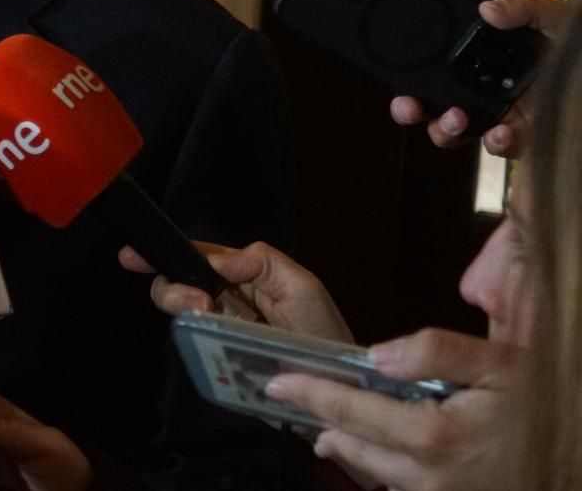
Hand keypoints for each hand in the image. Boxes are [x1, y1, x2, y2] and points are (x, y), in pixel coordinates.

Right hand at [119, 241, 352, 341]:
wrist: (335, 392)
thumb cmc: (322, 334)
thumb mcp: (302, 287)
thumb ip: (262, 262)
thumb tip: (216, 261)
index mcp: (244, 277)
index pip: (199, 257)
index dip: (166, 252)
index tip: (132, 256)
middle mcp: (225, 301)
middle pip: (178, 282)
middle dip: (172, 284)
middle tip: (194, 301)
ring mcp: (218, 331)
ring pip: (179, 311)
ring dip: (179, 305)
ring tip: (201, 315)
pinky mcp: (215, 360)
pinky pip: (189, 343)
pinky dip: (187, 336)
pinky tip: (202, 337)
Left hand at [265, 328, 519, 490]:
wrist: (580, 456)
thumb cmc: (544, 409)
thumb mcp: (500, 365)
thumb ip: (436, 352)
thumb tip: (378, 356)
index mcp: (434, 436)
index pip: (352, 410)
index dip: (311, 394)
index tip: (278, 383)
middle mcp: (430, 477)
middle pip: (355, 450)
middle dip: (324, 425)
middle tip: (296, 402)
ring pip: (376, 476)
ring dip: (351, 452)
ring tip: (329, 430)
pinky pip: (405, 490)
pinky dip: (384, 472)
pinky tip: (380, 453)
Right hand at [389, 0, 567, 156]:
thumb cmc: (578, 48)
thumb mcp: (557, 19)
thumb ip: (525, 8)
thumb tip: (487, 10)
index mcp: (488, 61)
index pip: (441, 71)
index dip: (416, 80)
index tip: (404, 84)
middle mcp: (489, 91)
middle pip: (437, 105)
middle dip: (415, 110)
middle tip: (410, 106)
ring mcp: (507, 117)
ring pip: (459, 132)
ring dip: (446, 129)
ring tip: (457, 118)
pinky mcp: (529, 139)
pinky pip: (501, 148)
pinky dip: (495, 143)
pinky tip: (502, 133)